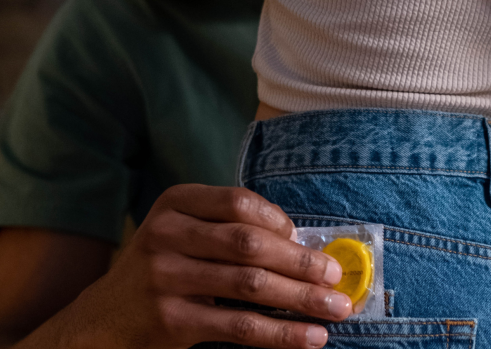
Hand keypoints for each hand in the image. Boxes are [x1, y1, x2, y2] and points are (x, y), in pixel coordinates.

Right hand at [44, 184, 351, 348]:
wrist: (105, 317)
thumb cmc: (164, 267)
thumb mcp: (185, 233)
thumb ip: (231, 229)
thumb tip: (302, 247)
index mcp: (176, 204)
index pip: (239, 202)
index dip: (279, 220)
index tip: (305, 239)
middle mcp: (167, 235)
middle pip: (250, 244)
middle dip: (301, 262)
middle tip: (336, 276)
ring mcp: (166, 277)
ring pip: (251, 286)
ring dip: (303, 299)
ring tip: (337, 308)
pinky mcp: (172, 320)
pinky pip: (240, 326)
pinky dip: (283, 333)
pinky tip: (311, 337)